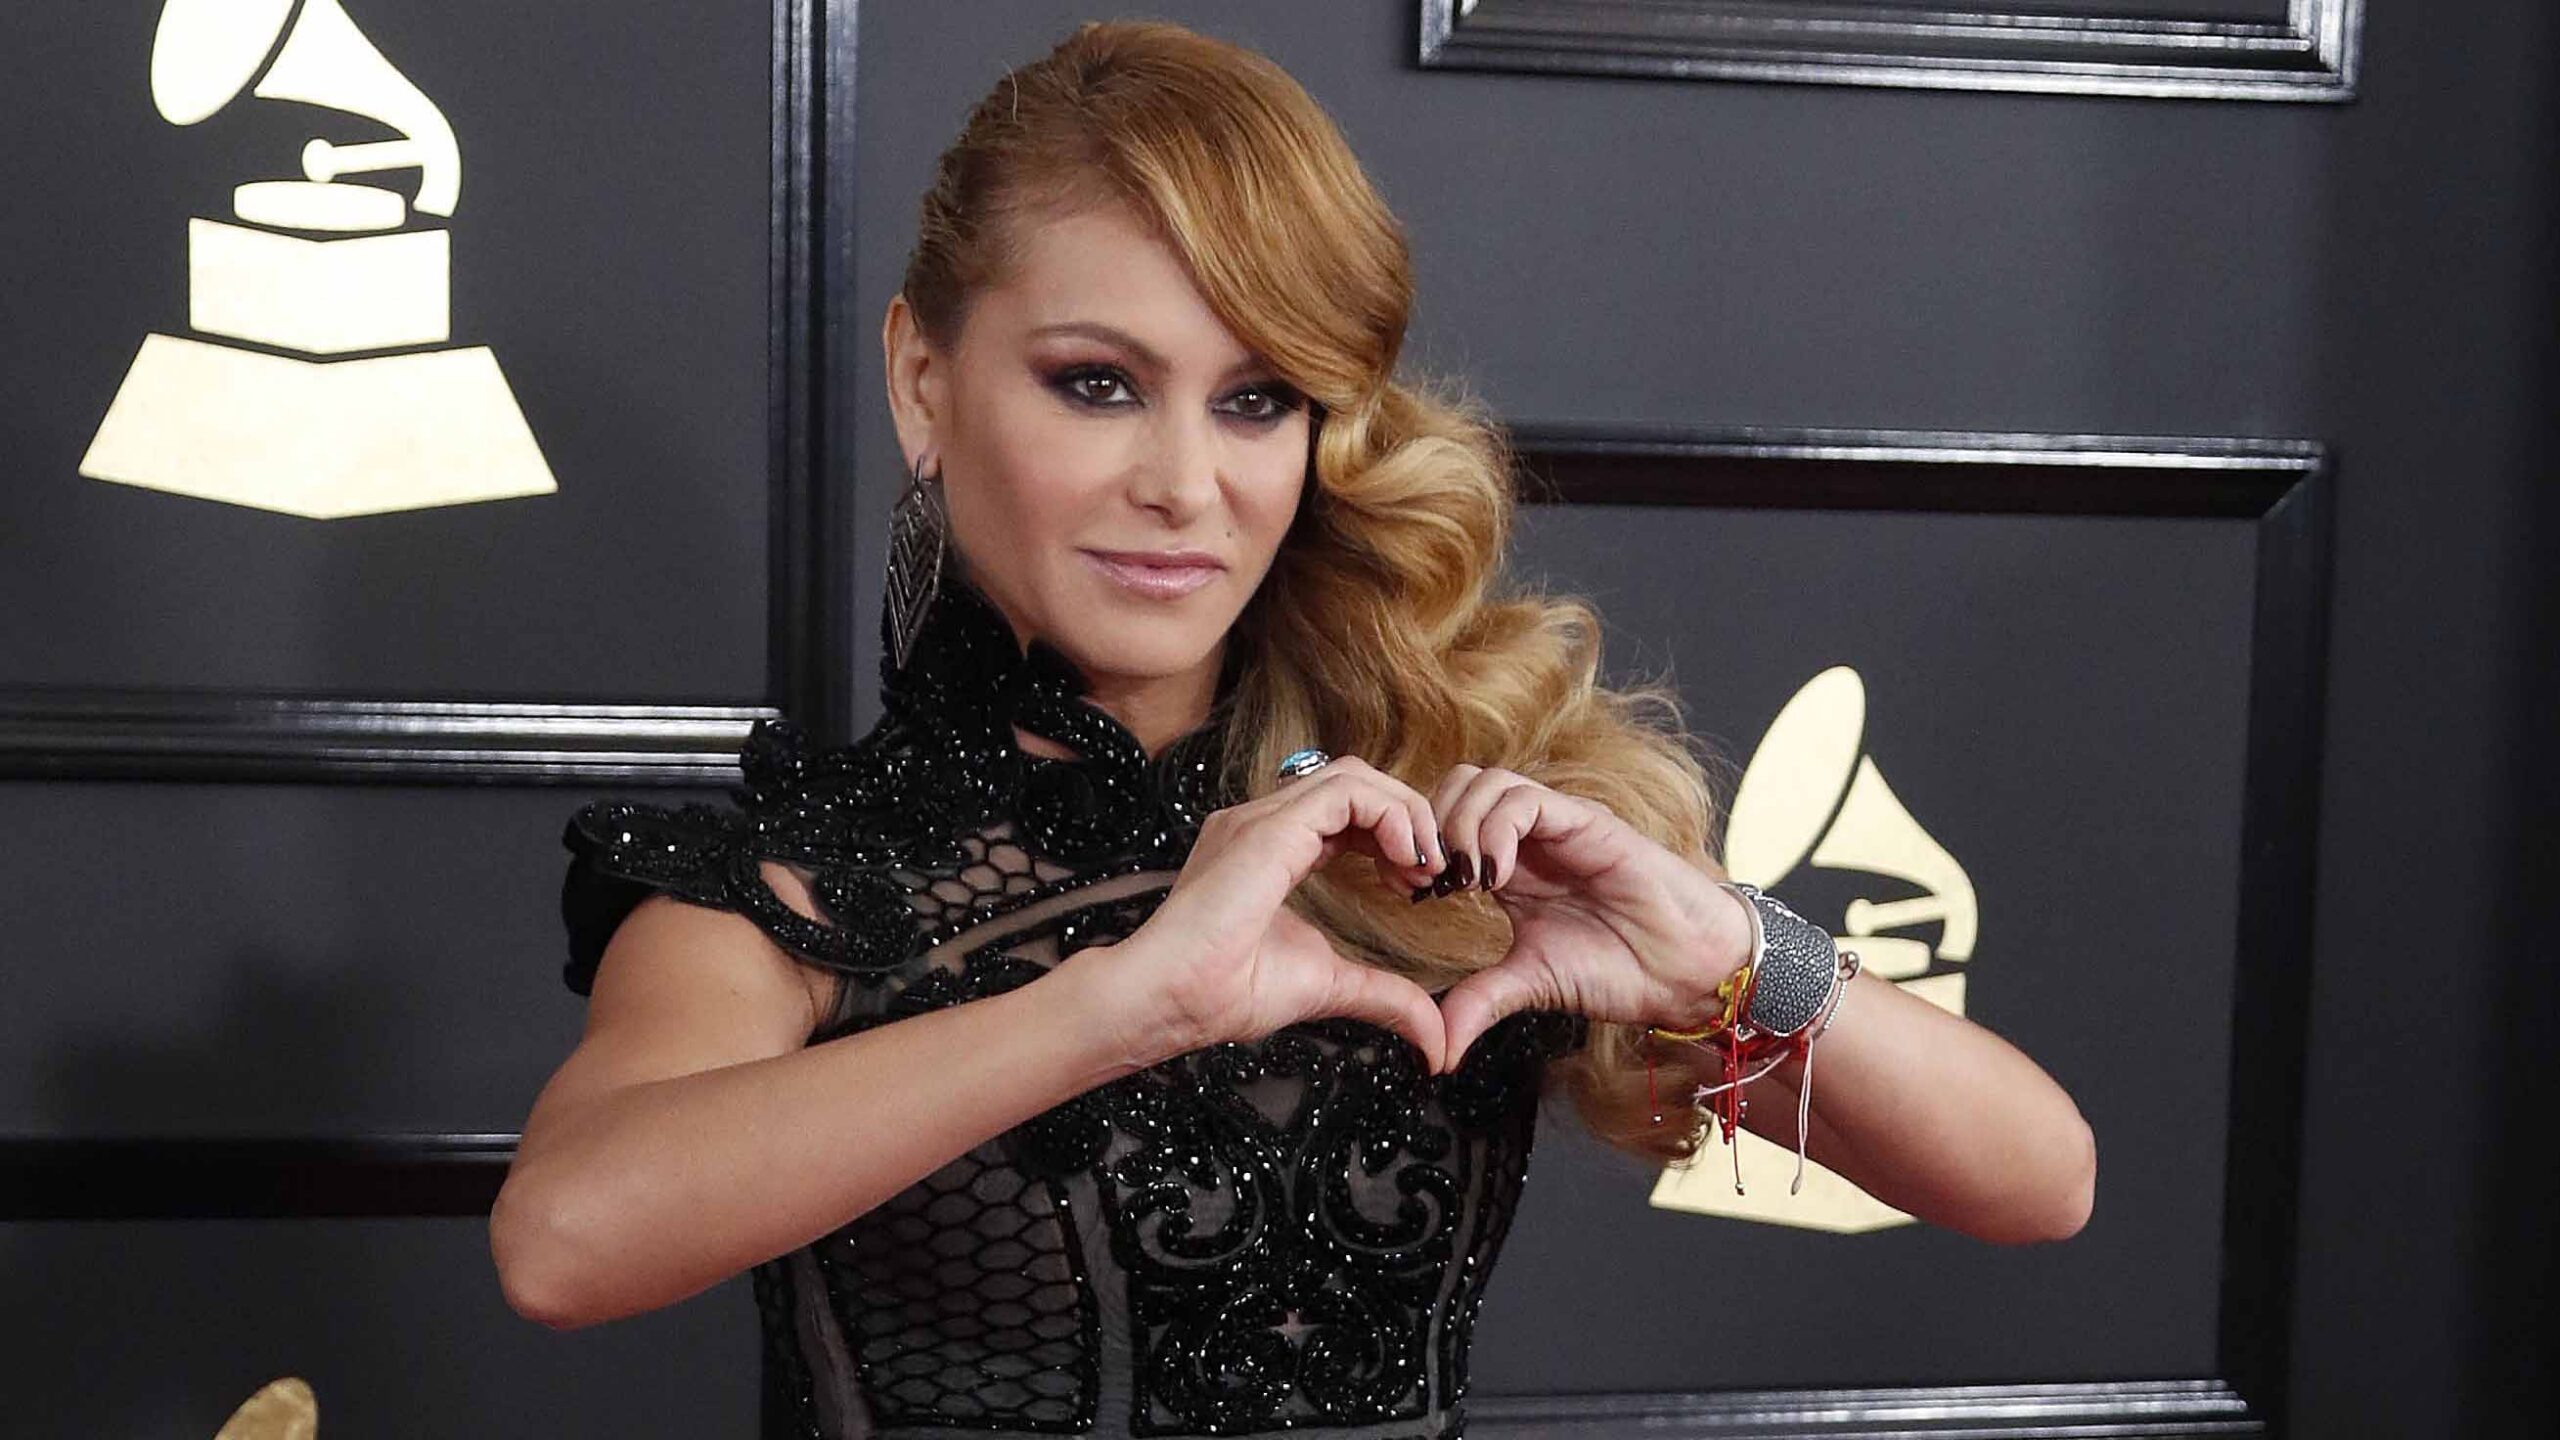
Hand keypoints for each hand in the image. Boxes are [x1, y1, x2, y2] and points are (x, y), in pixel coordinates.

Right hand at [1101, 755, 1452, 1070]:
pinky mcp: (1269, 828)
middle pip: (1356, 783)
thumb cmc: (1224, 994)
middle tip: (1431, 873)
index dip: (1393, 836)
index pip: (1346, 811)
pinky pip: (1347, 792)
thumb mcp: (1329, 987)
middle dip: (1407, 819)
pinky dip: (1390, 814)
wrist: (1171, 999)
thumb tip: (1436, 1042)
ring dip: (1404, 813)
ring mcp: (1262, 819)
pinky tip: (1405, 858)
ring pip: (1355, 777)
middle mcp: (1264, 823)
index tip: (1417, 885)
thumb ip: (1384, 998)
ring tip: (1422, 865)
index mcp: (1271, 849)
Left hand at [1422, 764, 1754, 1071]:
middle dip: (1429, 827)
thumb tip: (1436, 1048)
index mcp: (1508, 864)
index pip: (1443, 820)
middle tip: (1429, 881)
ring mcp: (1558, 824)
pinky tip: (1496, 879)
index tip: (1408, 894)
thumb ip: (1480, 1001)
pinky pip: (1527, 801)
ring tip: (1464, 882)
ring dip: (1458, 827)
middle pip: (1456, 786)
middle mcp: (1529, 836)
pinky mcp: (1587, 822)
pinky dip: (1496, 831)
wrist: (1685, 970)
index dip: (1415, 848)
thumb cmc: (1619, 968)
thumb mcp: (1531, 984)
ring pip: (1485, 782)